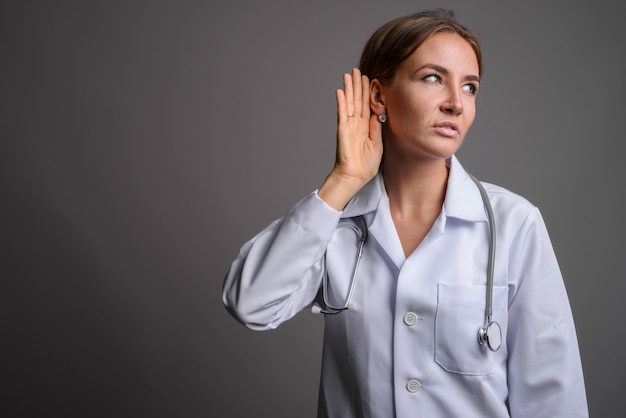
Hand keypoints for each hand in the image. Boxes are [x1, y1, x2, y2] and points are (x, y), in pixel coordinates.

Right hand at [318, 68, 383, 209]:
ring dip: (349, 88)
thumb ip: (377, 128)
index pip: (367, 106)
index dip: (368, 92)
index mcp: (365, 128)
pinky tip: (340, 90)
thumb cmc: (365, 166)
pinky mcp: (342, 130)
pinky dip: (342, 102)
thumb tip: (379, 113)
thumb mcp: (377, 144)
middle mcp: (356, 124)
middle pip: (358, 100)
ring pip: (350, 103)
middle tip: (358, 70)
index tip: (370, 79)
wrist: (354, 177)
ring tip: (349, 74)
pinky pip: (342, 113)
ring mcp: (348, 126)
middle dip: (358, 85)